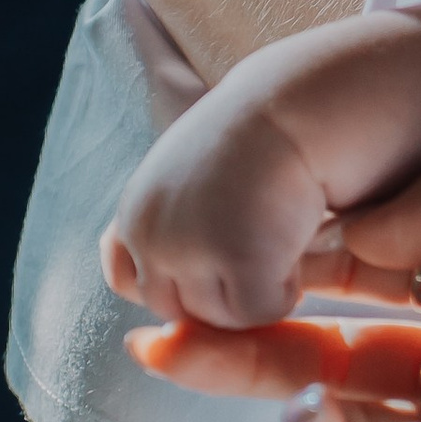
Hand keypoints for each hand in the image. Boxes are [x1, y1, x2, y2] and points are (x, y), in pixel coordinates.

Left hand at [103, 66, 323, 331]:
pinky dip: (286, 287)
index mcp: (136, 211)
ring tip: (279, 230)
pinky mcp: (234, 257)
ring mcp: (186, 247)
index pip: (123, 279)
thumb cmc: (258, 140)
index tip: (213, 259)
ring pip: (222, 318)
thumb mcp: (189, 181)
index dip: (172, 281)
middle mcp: (147, 231)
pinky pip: (261, 312)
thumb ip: (169, 224)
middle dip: (220, 291)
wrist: (297, 103)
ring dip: (257, 288)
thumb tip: (160, 300)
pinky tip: (296, 239)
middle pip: (177, 311)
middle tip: (259, 244)